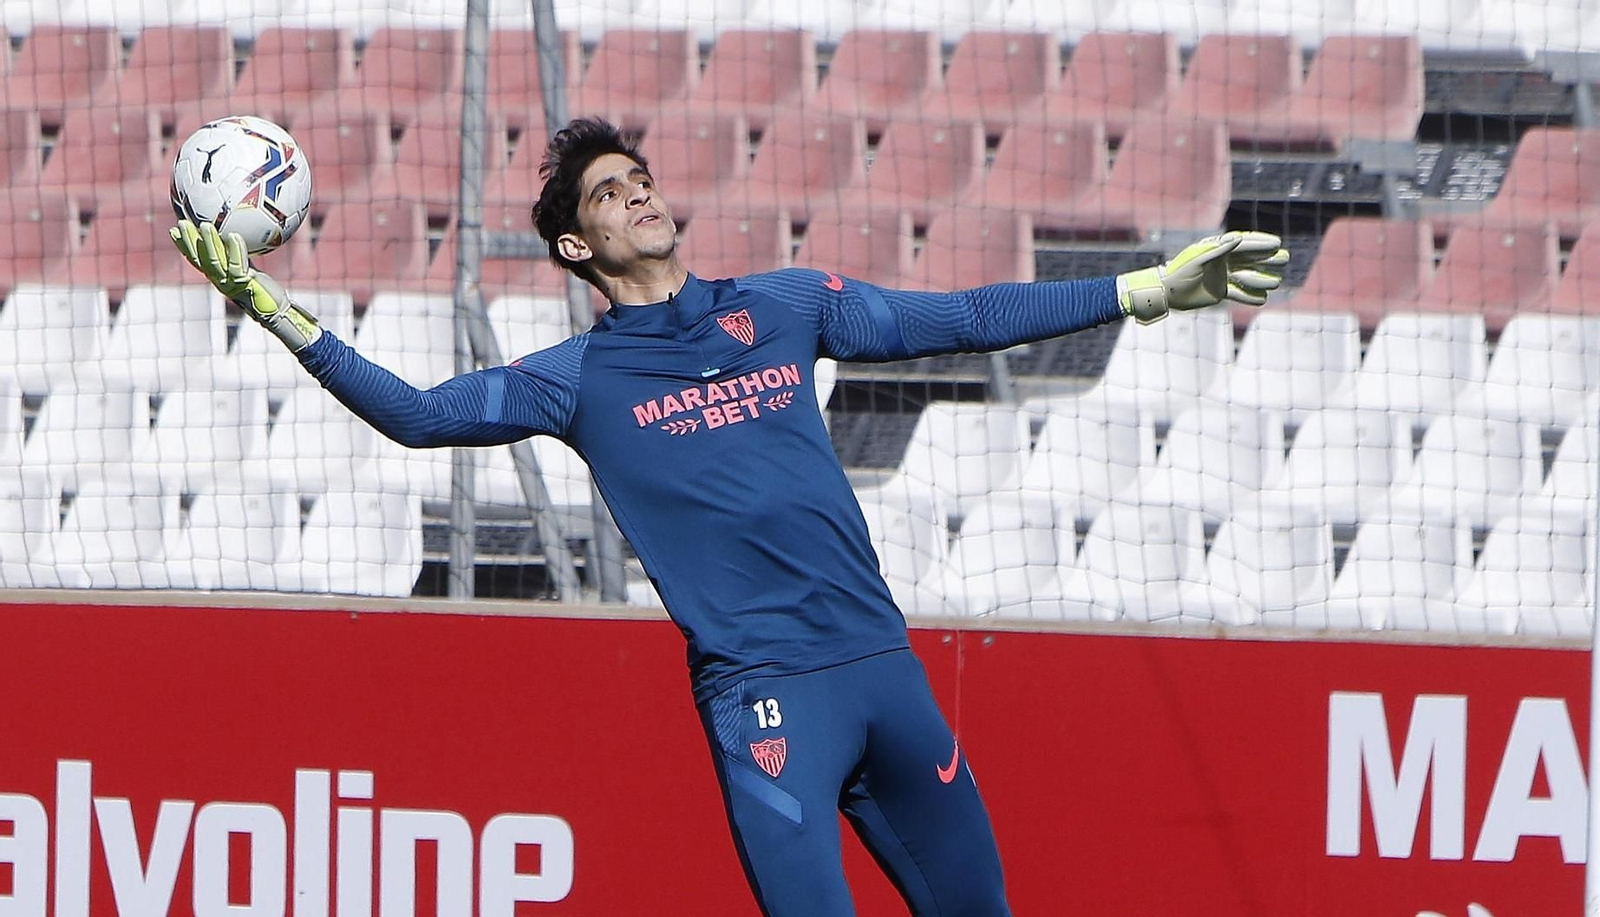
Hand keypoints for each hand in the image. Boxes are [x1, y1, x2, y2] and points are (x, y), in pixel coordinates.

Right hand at [171, 219, 321, 351]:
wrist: (274, 309)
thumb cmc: (262, 287)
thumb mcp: (246, 267)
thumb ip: (236, 254)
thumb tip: (233, 232)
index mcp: (216, 276)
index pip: (195, 260)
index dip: (183, 246)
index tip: (173, 230)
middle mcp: (219, 280)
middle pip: (199, 259)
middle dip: (189, 241)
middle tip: (182, 223)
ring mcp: (230, 283)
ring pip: (214, 261)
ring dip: (209, 242)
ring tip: (204, 225)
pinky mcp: (243, 284)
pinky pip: (237, 265)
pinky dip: (235, 250)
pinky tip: (233, 235)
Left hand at [1116, 231, 1289, 324]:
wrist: (1166, 294)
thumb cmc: (1179, 274)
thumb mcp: (1199, 261)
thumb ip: (1219, 250)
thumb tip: (1238, 238)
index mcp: (1217, 250)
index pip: (1243, 244)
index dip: (1260, 243)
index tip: (1276, 244)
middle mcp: (1223, 262)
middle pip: (1250, 259)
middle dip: (1267, 260)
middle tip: (1284, 259)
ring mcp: (1223, 277)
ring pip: (1247, 277)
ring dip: (1261, 280)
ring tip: (1276, 282)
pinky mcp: (1220, 292)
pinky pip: (1239, 293)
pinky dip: (1249, 297)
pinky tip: (1262, 299)